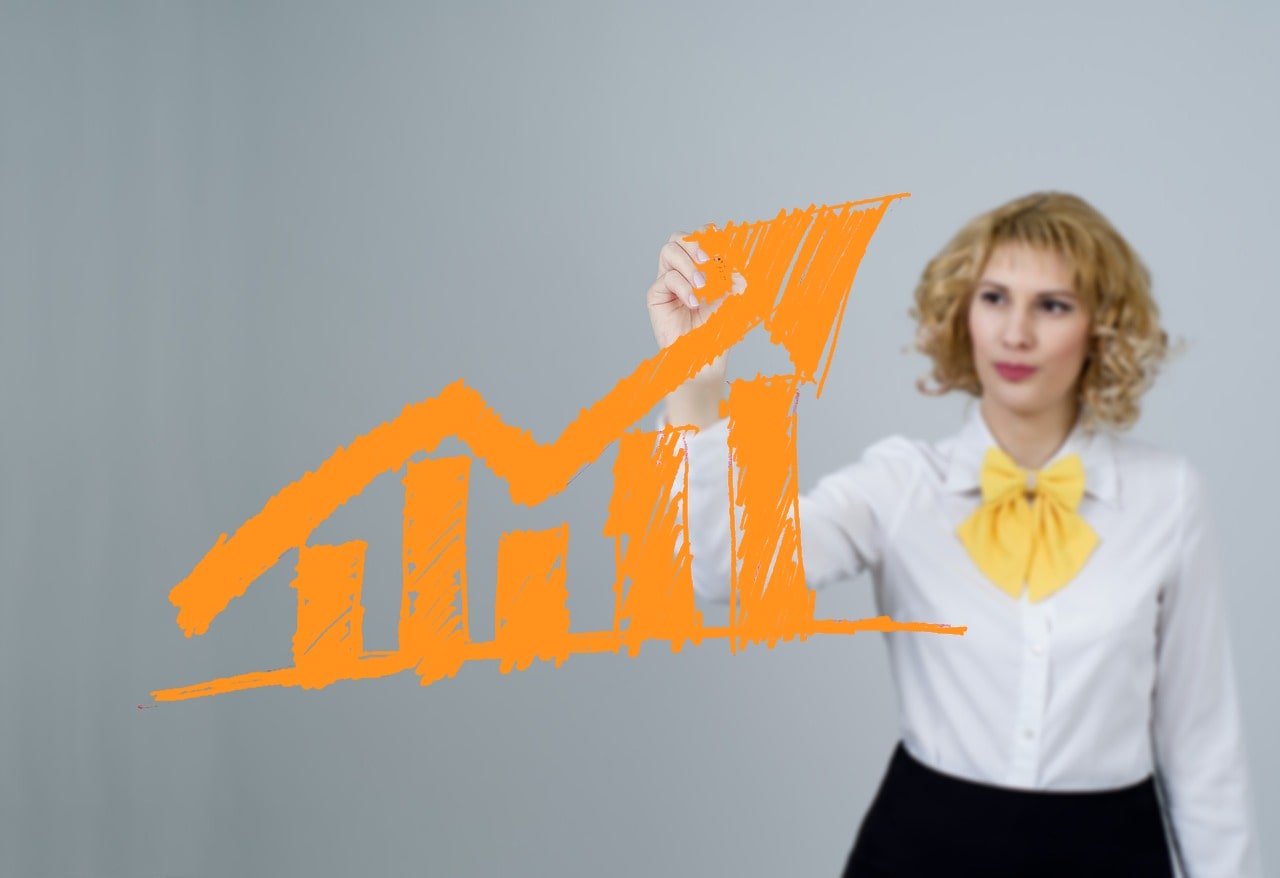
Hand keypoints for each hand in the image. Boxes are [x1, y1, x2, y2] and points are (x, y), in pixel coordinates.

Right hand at [646, 227, 745, 384]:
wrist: (704, 355)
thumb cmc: (719, 329)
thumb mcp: (737, 297)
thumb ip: (740, 275)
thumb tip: (741, 257)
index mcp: (702, 266)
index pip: (701, 237)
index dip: (709, 235)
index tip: (724, 246)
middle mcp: (683, 270)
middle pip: (679, 237)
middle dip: (695, 243)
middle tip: (709, 260)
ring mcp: (668, 281)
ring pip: (669, 251)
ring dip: (688, 264)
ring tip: (702, 286)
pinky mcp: (657, 295)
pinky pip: (666, 278)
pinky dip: (683, 287)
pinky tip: (693, 303)